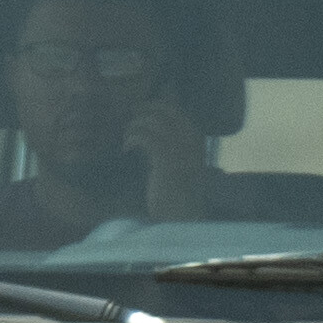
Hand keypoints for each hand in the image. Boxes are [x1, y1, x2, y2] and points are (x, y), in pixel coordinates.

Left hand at [121, 94, 209, 217]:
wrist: (183, 216)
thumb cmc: (178, 193)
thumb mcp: (179, 163)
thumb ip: (171, 145)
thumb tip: (151, 127)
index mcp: (196, 139)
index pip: (175, 110)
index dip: (155, 106)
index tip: (140, 111)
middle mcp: (191, 139)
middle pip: (164, 110)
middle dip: (144, 109)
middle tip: (129, 116)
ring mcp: (180, 149)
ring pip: (151, 121)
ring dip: (134, 126)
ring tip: (126, 137)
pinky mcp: (165, 160)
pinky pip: (144, 137)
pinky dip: (132, 139)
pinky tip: (126, 149)